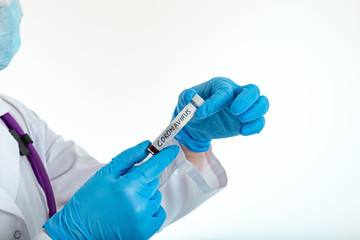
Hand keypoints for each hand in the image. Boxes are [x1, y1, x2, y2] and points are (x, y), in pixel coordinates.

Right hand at [44, 141, 179, 239]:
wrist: (77, 232)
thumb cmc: (88, 202)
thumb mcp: (105, 174)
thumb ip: (128, 158)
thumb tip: (146, 145)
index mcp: (128, 186)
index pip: (154, 166)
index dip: (165, 156)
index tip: (173, 149)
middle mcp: (139, 203)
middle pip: (153, 181)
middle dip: (142, 180)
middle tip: (124, 188)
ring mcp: (143, 219)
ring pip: (156, 196)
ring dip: (146, 196)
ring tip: (126, 203)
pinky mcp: (145, 232)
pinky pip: (159, 213)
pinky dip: (151, 210)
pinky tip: (135, 211)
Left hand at [174, 77, 268, 151]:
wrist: (197, 124)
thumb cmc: (193, 107)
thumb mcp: (184, 100)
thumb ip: (186, 96)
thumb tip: (190, 96)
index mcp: (221, 85)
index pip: (224, 91)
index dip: (214, 103)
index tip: (200, 114)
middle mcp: (236, 93)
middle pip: (252, 90)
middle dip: (246, 100)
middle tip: (234, 111)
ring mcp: (244, 107)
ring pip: (262, 103)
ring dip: (255, 112)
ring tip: (241, 120)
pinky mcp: (247, 121)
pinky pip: (259, 121)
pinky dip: (255, 126)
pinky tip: (243, 132)